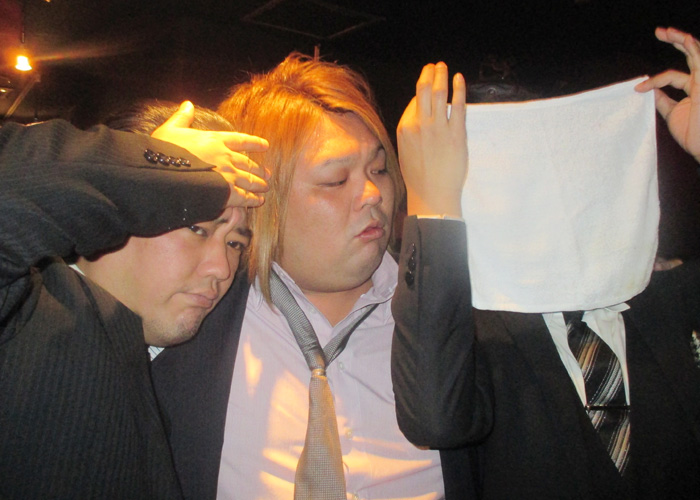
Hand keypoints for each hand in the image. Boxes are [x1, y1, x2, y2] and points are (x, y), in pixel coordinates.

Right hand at [151, 101, 270, 206]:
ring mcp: (229, 175)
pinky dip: (253, 200)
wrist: (165, 176)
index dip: (254, 143)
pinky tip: (258, 201)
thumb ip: (182, 117)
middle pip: (249, 163)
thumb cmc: (164, 152)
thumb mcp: (170, 130)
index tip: (265, 145)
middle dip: (259, 169)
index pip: (241, 140)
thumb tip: (187, 104)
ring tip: (265, 187)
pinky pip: (245, 197)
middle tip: (267, 173)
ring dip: (259, 184)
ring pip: (250, 180)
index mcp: (215, 140)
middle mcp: (226, 157)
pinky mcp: (228, 193)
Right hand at [397, 62, 467, 216]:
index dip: (422, 90)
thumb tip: (419, 113)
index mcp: (405, 128)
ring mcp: (439, 127)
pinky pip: (459, 105)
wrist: (432, 194)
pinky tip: (459, 79)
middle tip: (434, 66)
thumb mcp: (406, 151)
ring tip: (443, 67)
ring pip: (440, 93)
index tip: (427, 81)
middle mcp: (420, 124)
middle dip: (429, 74)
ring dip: (442, 76)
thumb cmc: (419, 177)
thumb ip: (411, 131)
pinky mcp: (457, 133)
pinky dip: (459, 89)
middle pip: (424, 90)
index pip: (414, 101)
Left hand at [635, 27, 699, 163]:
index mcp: (694, 88)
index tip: (637, 88)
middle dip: (675, 42)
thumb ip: (662, 100)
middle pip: (690, 55)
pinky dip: (693, 49)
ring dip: (682, 40)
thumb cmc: (693, 134)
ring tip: (666, 32)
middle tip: (659, 32)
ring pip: (696, 53)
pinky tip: (685, 39)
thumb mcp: (672, 114)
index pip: (671, 76)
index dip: (653, 81)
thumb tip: (648, 89)